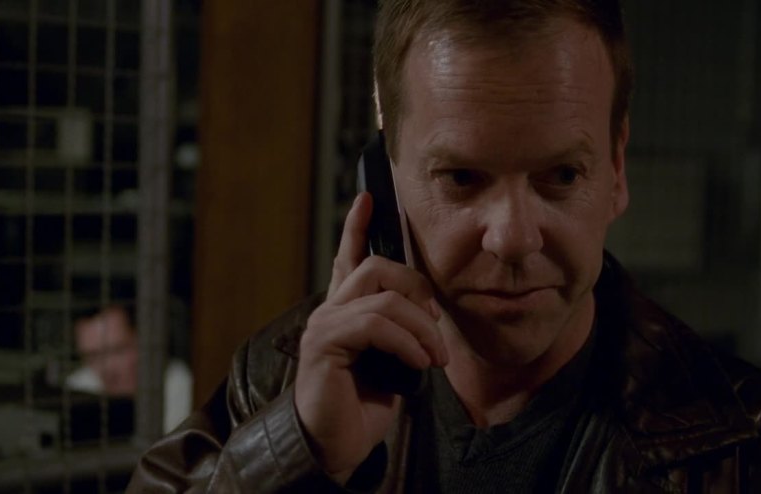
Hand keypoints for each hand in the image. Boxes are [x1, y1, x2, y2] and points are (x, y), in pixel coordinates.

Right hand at [294, 192, 447, 483]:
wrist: (337, 444)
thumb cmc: (363, 403)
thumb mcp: (395, 360)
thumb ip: (402, 329)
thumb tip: (428, 311)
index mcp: (347, 310)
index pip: (349, 258)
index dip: (357, 226)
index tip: (369, 197)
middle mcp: (331, 310)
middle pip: (376, 266)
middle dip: (417, 289)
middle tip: (436, 325)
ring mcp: (325, 324)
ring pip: (383, 296)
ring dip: (421, 327)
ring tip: (436, 358)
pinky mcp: (325, 344)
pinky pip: (375, 324)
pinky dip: (406, 343)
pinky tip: (418, 363)